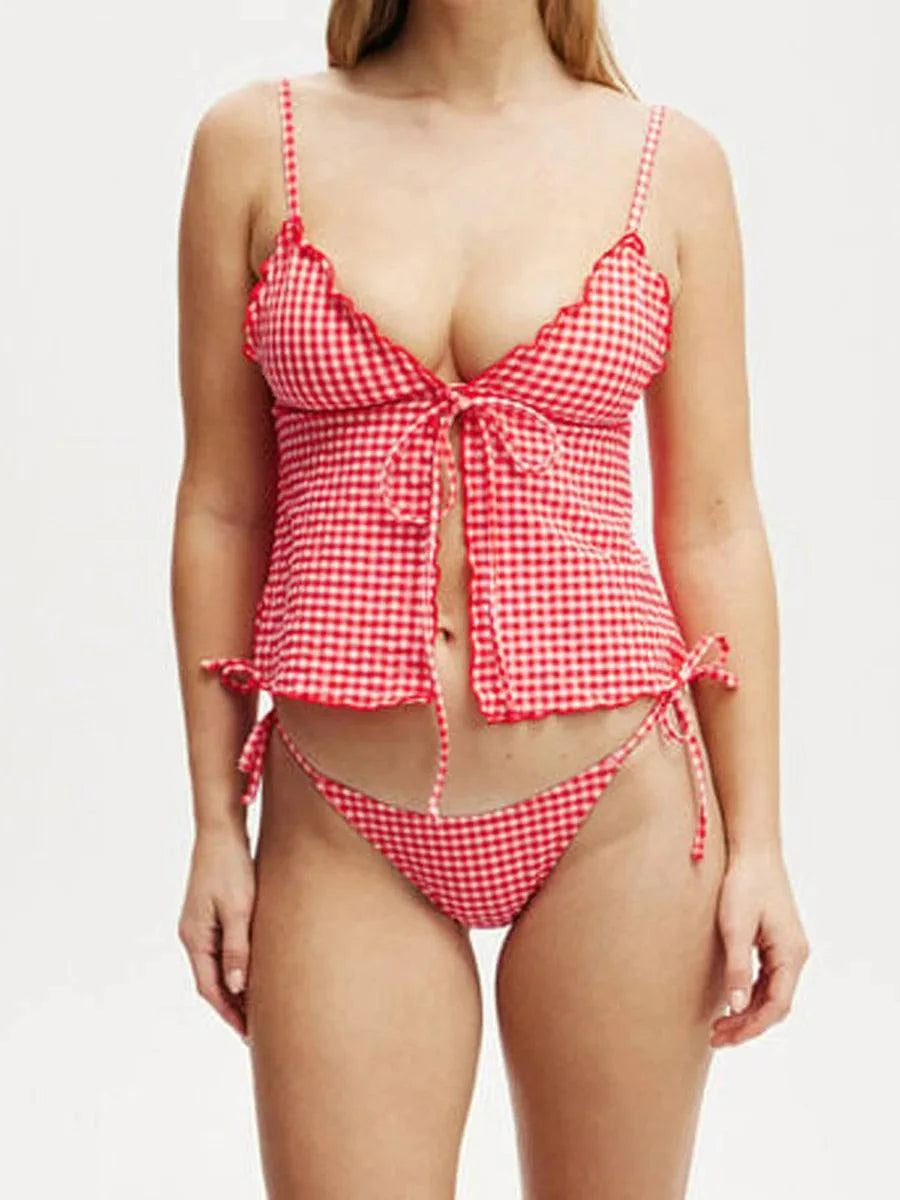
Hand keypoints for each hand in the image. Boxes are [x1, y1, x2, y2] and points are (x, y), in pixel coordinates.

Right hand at [177, 823, 255, 1041]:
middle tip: (256, 1030)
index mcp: (195, 938)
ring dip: (233, 988)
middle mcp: (192, 935)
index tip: (248, 1034)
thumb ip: (237, 949)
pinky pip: (220, 950)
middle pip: (211, 982)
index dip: (229, 1013)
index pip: (210, 988)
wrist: (221, 830)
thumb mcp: (238, 910)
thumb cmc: (231, 867)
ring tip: (257, 1007)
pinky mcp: (209, 913)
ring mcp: (199, 924)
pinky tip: (251, 971)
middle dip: (231, 1007)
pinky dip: (234, 966)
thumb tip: (236, 988)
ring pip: (216, 966)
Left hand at [711, 847, 809, 1047]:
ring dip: (748, 1012)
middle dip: (748, 1024)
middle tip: (717, 1037)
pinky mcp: (776, 942)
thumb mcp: (735, 927)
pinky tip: (730, 1001)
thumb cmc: (744, 884)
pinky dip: (750, 995)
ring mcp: (787, 949)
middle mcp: (795, 955)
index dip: (752, 1026)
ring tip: (720, 1026)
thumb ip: (737, 967)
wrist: (753, 852)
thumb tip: (737, 1007)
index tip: (726, 1036)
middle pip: (776, 1004)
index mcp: (791, 954)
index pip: (777, 1005)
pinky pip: (767, 979)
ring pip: (772, 993)